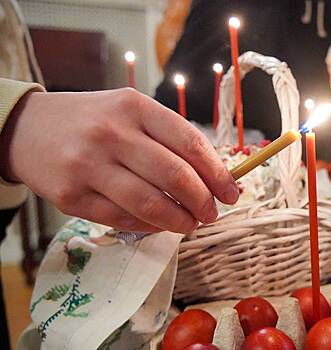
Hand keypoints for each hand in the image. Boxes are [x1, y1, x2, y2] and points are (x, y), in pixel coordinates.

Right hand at [0, 88, 238, 232]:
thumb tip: (214, 176)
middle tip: (212, 213)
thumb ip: (169, 138)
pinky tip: (160, 225)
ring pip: (150, 204)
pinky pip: (122, 219)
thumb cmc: (93, 121)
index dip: (218, 173)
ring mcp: (88, 165)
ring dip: (180, 221)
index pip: (190, 143)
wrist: (26, 128)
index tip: (232, 192)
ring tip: (192, 224)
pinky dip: (149, 226)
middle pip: (175, 177)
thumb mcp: (130, 112)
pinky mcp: (71, 196)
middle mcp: (112, 133)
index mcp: (135, 107)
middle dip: (203, 202)